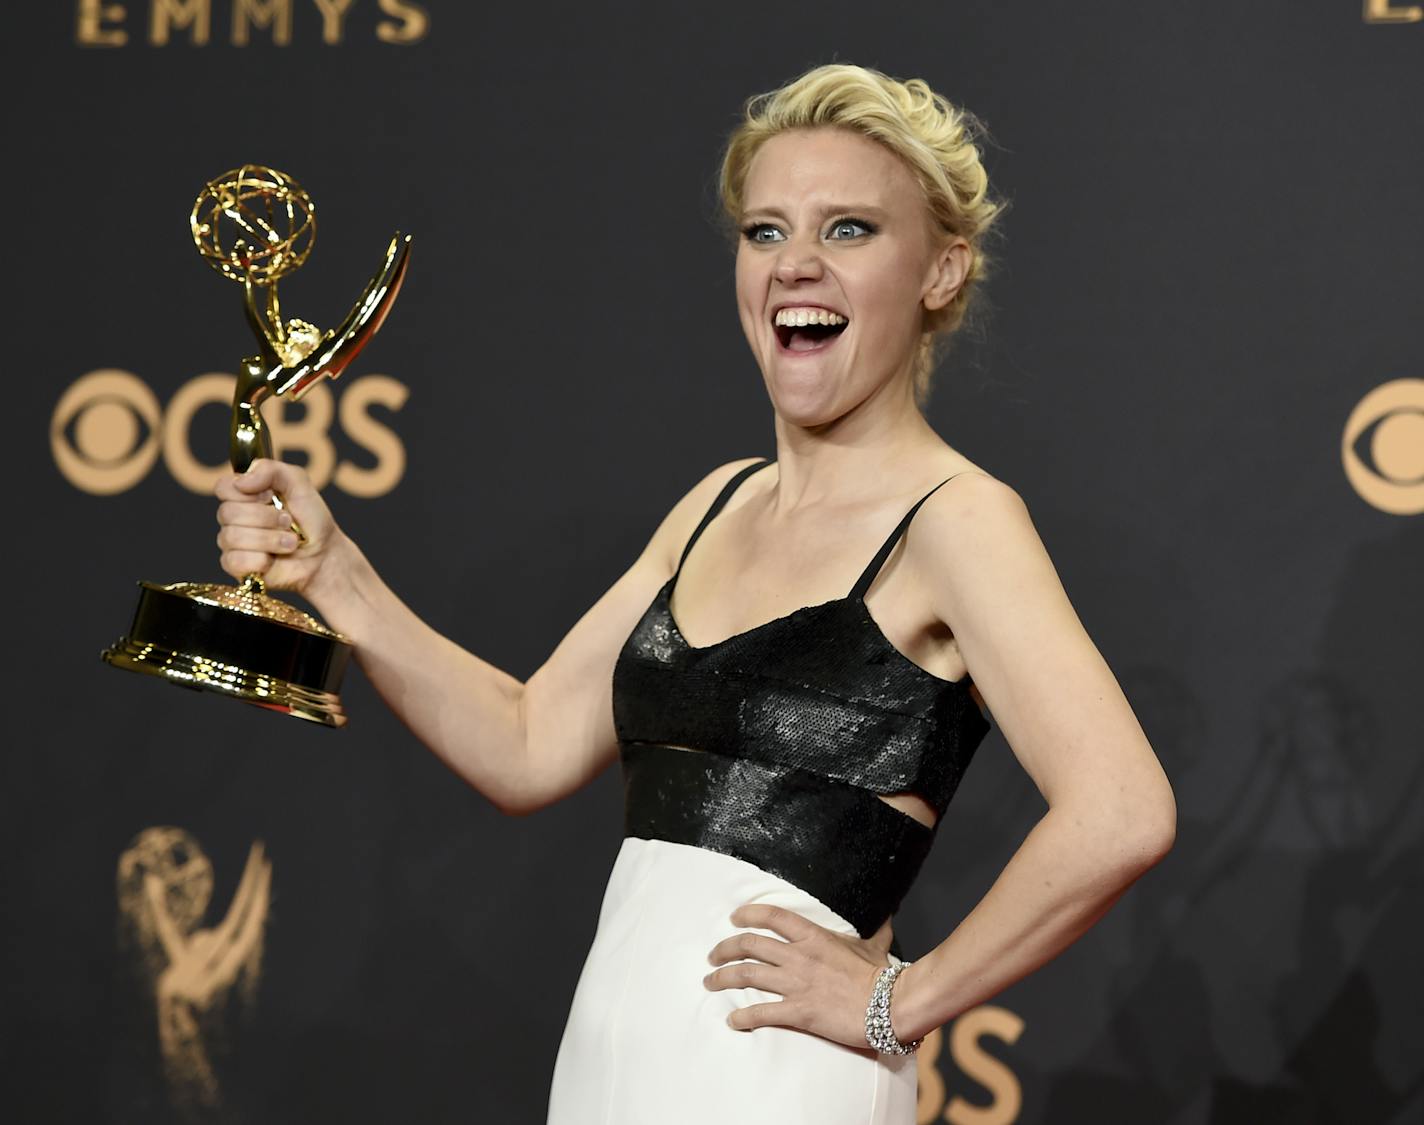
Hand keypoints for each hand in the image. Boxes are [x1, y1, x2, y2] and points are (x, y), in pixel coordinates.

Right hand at [214, 459, 343, 599]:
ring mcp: (233, 542)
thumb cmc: (311, 518)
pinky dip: (260, 560)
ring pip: (232, 537)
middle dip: (267, 518)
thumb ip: (270, 469)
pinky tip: (273, 559)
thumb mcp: (298, 483)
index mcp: (244, 495)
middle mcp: (234, 517)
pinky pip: (234, 561)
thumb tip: (241, 481)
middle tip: (288, 522)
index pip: (223, 487)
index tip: (270, 496)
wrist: (324, 554)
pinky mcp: (236, 566)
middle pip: (227, 512)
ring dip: (270, 539)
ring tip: (290, 542)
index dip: (246, 493)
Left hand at [703, 903, 895, 1049]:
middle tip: (713, 955)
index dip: (748, 914)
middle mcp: (798, 956)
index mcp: (813, 936)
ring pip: (747, 975)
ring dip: (723, 978)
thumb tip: (887, 914)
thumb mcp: (875, 946)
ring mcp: (796, 984)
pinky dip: (743, 1017)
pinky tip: (732, 1020)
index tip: (734, 918)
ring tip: (710, 982)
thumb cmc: (882, 975)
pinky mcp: (799, 1012)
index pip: (772, 916)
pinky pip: (762, 1013)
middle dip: (725, 948)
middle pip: (750, 944)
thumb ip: (875, 930)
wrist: (889, 1005)